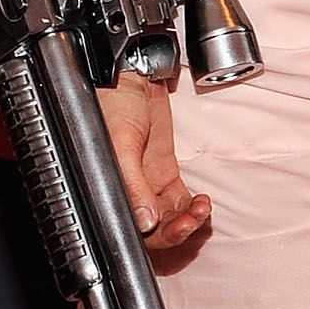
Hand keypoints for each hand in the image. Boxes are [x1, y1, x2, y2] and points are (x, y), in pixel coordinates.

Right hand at [97, 71, 210, 252]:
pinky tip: (201, 202)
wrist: (131, 72)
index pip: (130, 227)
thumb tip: (145, 221)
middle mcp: (126, 189)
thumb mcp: (120, 141)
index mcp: (108, 187)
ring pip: (167, 217)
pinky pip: (177, 200)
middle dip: (175, 231)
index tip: (174, 228)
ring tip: (201, 209)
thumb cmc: (112, 100)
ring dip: (186, 220)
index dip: (154, 236)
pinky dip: (191, 207)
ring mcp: (145, 182)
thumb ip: (133, 183)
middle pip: (152, 229)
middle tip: (192, 220)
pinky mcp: (160, 171)